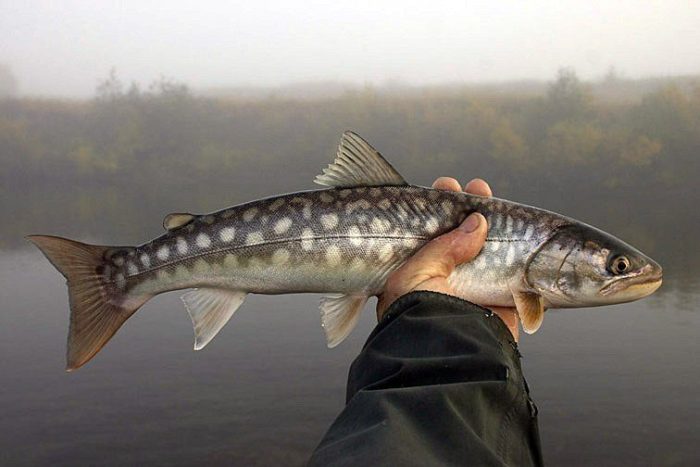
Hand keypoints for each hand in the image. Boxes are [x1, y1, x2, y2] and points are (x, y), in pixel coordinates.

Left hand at [376, 177, 519, 341]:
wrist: (448, 356)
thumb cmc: (418, 317)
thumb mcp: (416, 274)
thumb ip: (444, 246)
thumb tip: (477, 222)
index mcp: (417, 274)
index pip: (429, 234)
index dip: (439, 208)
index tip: (447, 187)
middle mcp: (446, 280)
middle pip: (461, 238)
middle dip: (469, 210)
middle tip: (474, 189)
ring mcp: (476, 291)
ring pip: (490, 251)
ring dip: (494, 226)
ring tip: (490, 198)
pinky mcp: (504, 305)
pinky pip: (518, 276)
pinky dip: (521, 256)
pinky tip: (521, 232)